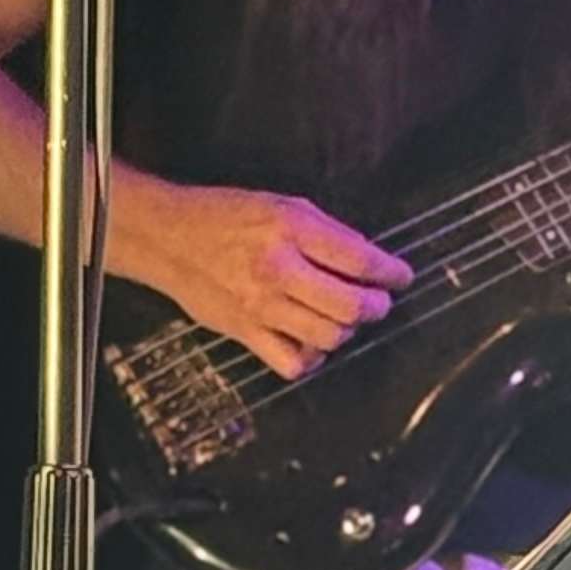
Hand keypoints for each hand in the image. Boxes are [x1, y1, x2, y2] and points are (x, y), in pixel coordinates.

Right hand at [143, 183, 415, 378]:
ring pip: (327, 337)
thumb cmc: (226, 215)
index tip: (401, 276)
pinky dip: (311, 357)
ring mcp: (261, 306)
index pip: (357, 258)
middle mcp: (278, 269)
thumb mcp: (281, 205)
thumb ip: (324, 232)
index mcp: (290, 229)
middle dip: (375, 307)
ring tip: (345, 318)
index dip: (389, 271)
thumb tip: (365, 259)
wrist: (169, 238)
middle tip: (378, 301)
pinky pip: (292, 363)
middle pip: (348, 306)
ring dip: (346, 330)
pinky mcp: (244, 333)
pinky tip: (311, 341)